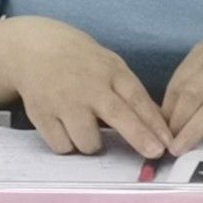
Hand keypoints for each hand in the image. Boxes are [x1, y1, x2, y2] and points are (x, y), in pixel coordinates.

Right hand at [0, 17, 171, 157]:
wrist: (34, 50)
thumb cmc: (81, 62)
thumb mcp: (109, 66)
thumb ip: (131, 93)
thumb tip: (159, 124)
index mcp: (110, 71)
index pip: (137, 98)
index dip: (154, 122)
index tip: (169, 142)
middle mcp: (88, 86)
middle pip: (118, 115)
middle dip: (139, 137)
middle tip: (155, 153)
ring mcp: (64, 102)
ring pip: (88, 142)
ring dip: (93, 145)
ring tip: (87, 130)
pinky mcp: (42, 116)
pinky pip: (63, 147)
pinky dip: (68, 144)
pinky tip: (66, 129)